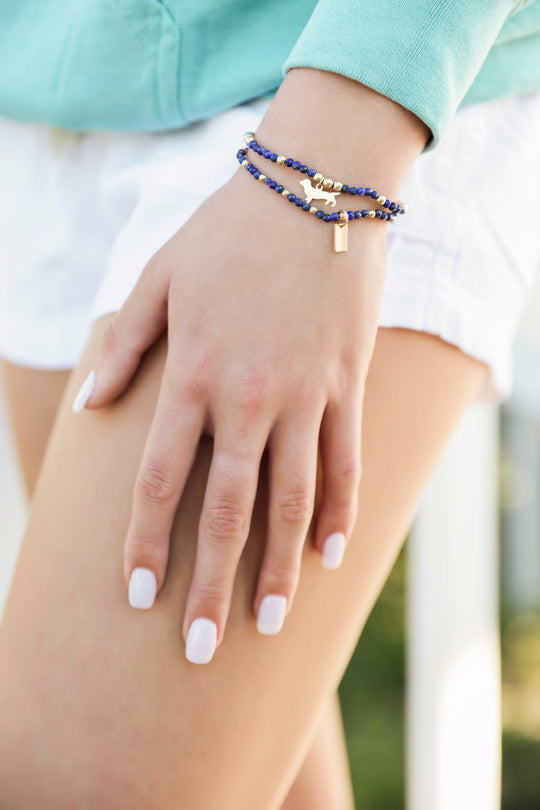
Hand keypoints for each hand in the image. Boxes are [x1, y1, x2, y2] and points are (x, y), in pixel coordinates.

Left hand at [75, 69, 427, 663]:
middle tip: (199, 648)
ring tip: (270, 624)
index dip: (147, 544)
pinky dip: (339, 512)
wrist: (317, 189)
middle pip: (228, 510)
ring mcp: (305, 395)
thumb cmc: (227, 232)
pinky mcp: (347, 385)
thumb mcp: (157, 276)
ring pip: (292, 501)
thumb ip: (124, 347)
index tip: (139, 598)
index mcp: (193, 374)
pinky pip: (346, 462)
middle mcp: (248, 397)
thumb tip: (90, 405)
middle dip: (211, 585)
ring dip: (281, 569)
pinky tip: (330, 557)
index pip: (162, 480)